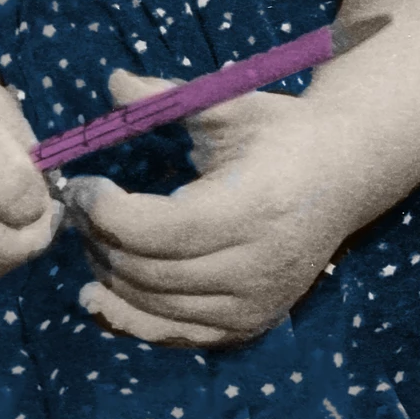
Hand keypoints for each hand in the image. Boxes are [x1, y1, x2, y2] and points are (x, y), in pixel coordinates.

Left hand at [66, 68, 356, 346]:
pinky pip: (175, 334)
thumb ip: (170, 98)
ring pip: (155, 306)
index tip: (82, 185)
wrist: (344, 173)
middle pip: (149, 270)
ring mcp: (254, 302)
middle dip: (99, 241)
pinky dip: (131, 319)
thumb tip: (114, 83)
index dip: (107, 212)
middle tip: (75, 210)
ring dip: (108, 277)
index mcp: (252, 205)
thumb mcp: (231, 104)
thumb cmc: (282, 132)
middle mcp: (256, 264)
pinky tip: (100, 297)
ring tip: (88, 240)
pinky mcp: (250, 324)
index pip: (158, 228)